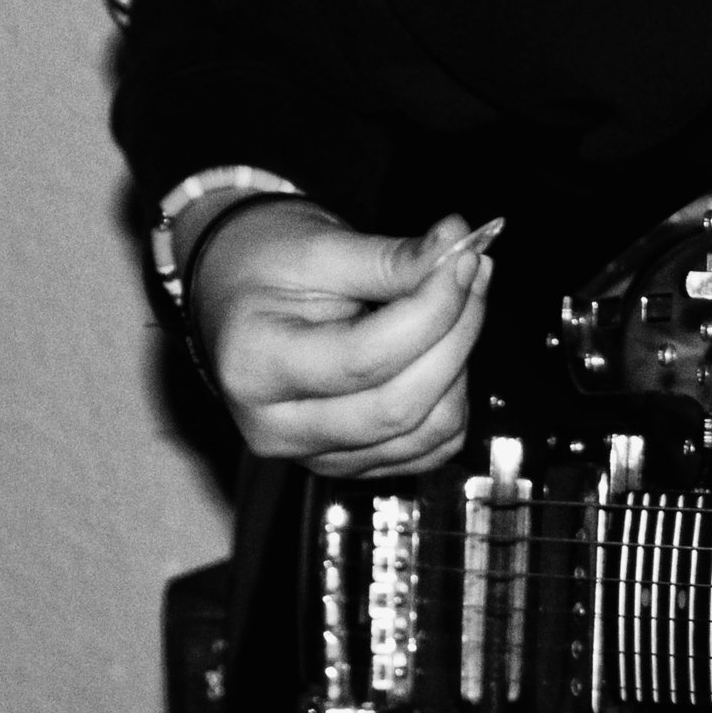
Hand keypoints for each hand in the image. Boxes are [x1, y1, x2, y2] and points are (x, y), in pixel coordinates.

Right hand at [178, 194, 490, 477]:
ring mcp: (316, 456)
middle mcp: (278, 428)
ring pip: (428, 433)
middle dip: (456, 336)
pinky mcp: (352, 465)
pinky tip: (443, 349)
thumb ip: (390, 258)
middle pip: (401, 405)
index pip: (365, 358)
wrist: (236, 296)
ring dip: (461, 366)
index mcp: (255, 367)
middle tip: (475, 273)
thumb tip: (456, 251)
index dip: (431, 311)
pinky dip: (453, 398)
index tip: (463, 261)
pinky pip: (432, 447)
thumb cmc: (265, 267)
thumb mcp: (319, 248)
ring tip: (461, 303)